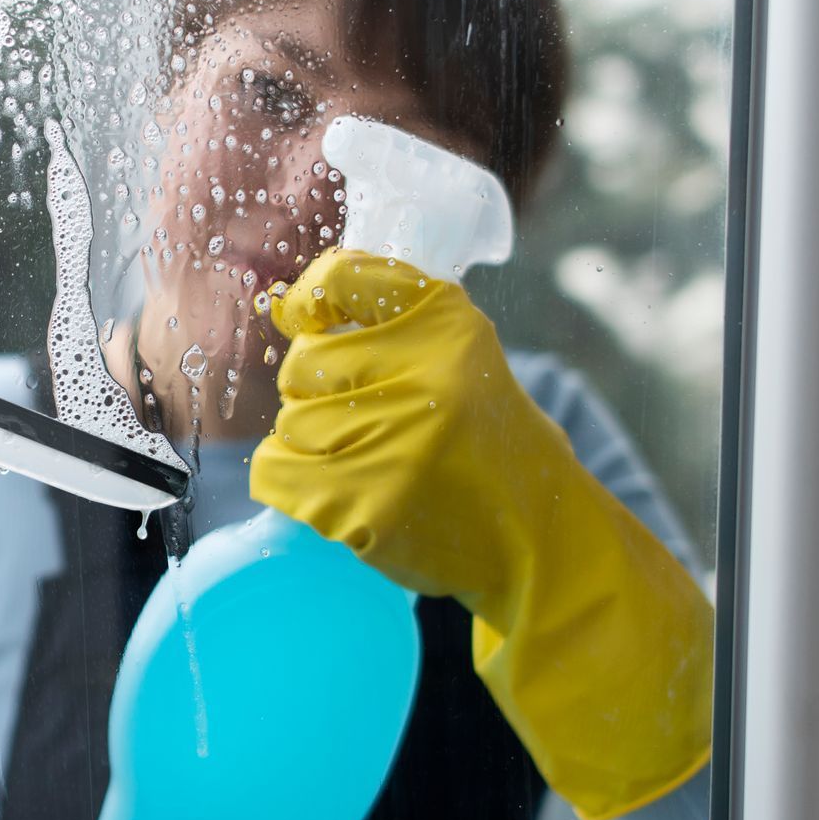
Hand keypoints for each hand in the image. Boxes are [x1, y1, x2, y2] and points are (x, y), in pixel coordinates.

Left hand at [251, 249, 711, 819]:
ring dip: (309, 448)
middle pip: (303, 366)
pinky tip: (336, 495)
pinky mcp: (366, 503)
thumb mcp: (464, 363)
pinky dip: (292, 486)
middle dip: (316, 398)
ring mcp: (395, 440)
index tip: (304, 319)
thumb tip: (289, 309)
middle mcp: (425, 373)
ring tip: (365, 466)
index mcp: (448, 324)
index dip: (309, 299)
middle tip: (362, 427)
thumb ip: (393, 332)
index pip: (343, 277)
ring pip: (289, 425)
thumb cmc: (487, 447)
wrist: (541, 541)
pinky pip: (277, 474)